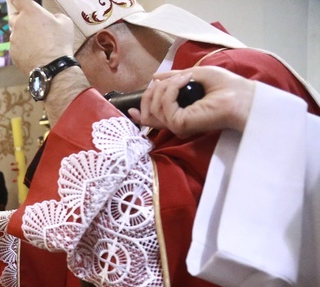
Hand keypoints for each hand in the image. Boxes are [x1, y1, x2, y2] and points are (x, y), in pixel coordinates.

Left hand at [8, 0, 89, 124]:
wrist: (52, 67)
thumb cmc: (60, 43)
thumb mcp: (65, 22)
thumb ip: (54, 16)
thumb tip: (52, 19)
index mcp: (30, 12)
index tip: (16, 0)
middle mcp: (19, 24)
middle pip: (14, 17)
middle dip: (21, 20)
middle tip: (33, 26)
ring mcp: (14, 39)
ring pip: (15, 34)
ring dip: (23, 36)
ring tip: (38, 44)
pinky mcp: (13, 53)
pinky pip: (16, 47)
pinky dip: (23, 49)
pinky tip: (34, 53)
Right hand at [128, 66, 255, 136]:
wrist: (241, 96)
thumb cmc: (225, 86)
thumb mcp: (194, 75)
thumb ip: (172, 78)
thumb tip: (154, 78)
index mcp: (178, 114)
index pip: (152, 117)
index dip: (140, 111)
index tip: (132, 107)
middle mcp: (175, 123)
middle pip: (147, 112)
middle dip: (151, 92)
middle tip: (169, 79)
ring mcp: (177, 124)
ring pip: (154, 106)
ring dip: (166, 86)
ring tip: (186, 78)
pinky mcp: (180, 124)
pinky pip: (164, 103)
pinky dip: (172, 87)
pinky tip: (187, 80)